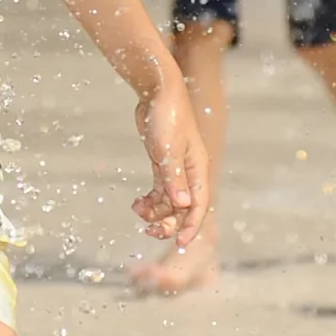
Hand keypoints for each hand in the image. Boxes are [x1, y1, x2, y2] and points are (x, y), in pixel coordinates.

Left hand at [132, 76, 209, 250]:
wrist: (157, 92)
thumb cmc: (167, 116)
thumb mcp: (168, 150)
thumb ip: (174, 179)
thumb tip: (183, 206)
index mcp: (197, 170)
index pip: (199, 205)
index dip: (191, 226)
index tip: (180, 243)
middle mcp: (190, 172)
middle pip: (184, 208)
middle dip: (169, 222)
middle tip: (149, 230)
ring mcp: (176, 169)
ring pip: (169, 201)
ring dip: (155, 212)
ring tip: (137, 210)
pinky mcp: (162, 164)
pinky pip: (159, 190)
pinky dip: (150, 200)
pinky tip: (136, 204)